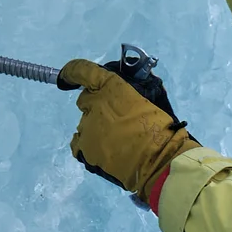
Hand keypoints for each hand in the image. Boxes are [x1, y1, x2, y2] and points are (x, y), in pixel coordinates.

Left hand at [60, 57, 195, 204]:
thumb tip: (128, 90)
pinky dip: (87, 145)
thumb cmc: (161, 128)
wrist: (158, 160)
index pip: (81, 71)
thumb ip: (134, 90)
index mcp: (110, 86)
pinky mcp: (84, 149)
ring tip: (116, 140)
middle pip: (85, 100)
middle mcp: (93, 103)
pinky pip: (78, 143)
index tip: (70, 76)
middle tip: (115, 118)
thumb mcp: (153, 98)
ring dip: (97, 128)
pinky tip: (103, 150)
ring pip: (85, 123)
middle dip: (96, 105)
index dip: (73, 72)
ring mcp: (86, 127)